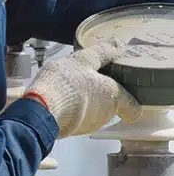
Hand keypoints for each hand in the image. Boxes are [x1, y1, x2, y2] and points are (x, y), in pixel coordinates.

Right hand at [23, 38, 140, 137]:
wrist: (41, 109)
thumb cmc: (66, 83)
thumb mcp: (83, 59)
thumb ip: (103, 53)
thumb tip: (118, 45)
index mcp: (114, 98)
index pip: (133, 107)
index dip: (130, 99)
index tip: (123, 91)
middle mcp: (105, 115)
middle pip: (110, 105)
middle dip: (100, 94)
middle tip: (87, 79)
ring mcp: (88, 125)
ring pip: (92, 111)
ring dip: (84, 101)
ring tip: (69, 86)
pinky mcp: (71, 130)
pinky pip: (76, 118)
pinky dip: (71, 109)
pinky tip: (60, 97)